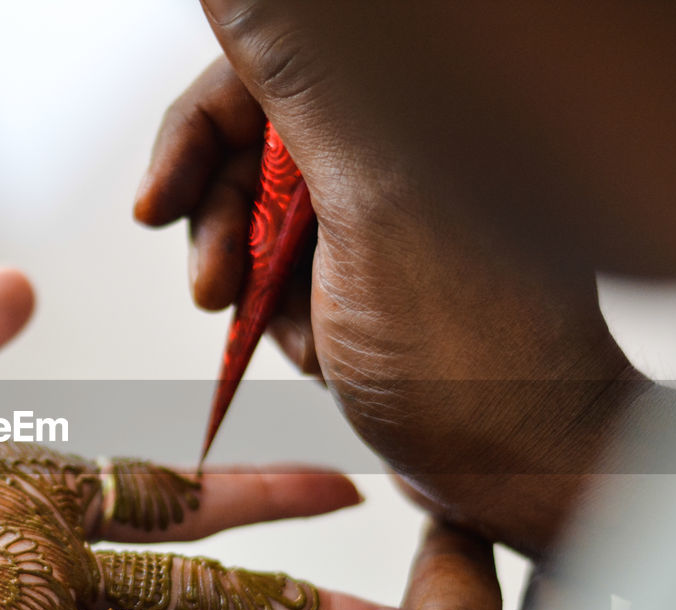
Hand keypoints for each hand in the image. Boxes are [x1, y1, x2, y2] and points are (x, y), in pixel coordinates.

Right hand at [136, 54, 648, 557]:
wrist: (518, 469)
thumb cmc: (467, 356)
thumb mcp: (369, 204)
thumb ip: (298, 81)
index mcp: (412, 113)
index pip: (267, 74)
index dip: (198, 132)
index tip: (157, 203)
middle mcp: (401, 147)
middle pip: (254, 143)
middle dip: (222, 221)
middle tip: (215, 288)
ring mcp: (385, 208)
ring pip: (261, 212)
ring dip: (252, 281)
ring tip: (291, 336)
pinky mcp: (373, 264)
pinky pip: (285, 268)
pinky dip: (280, 314)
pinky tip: (316, 351)